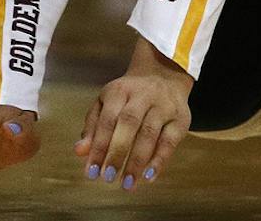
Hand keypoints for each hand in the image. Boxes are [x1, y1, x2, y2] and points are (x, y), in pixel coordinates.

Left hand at [75, 42, 192, 188]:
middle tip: (108, 178)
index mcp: (119, 91)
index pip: (107, 120)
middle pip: (128, 124)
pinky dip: (159, 160)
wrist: (163, 76)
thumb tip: (79, 152)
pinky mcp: (181, 119)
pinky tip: (148, 177)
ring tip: (127, 183)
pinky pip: (170, 142)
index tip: (91, 171)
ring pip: (150, 134)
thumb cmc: (128, 97)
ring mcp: (163, 106)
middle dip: (117, 153)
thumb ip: (93, 127)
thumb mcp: (106, 104)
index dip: (99, 146)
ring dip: (137, 161)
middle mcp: (142, 96)